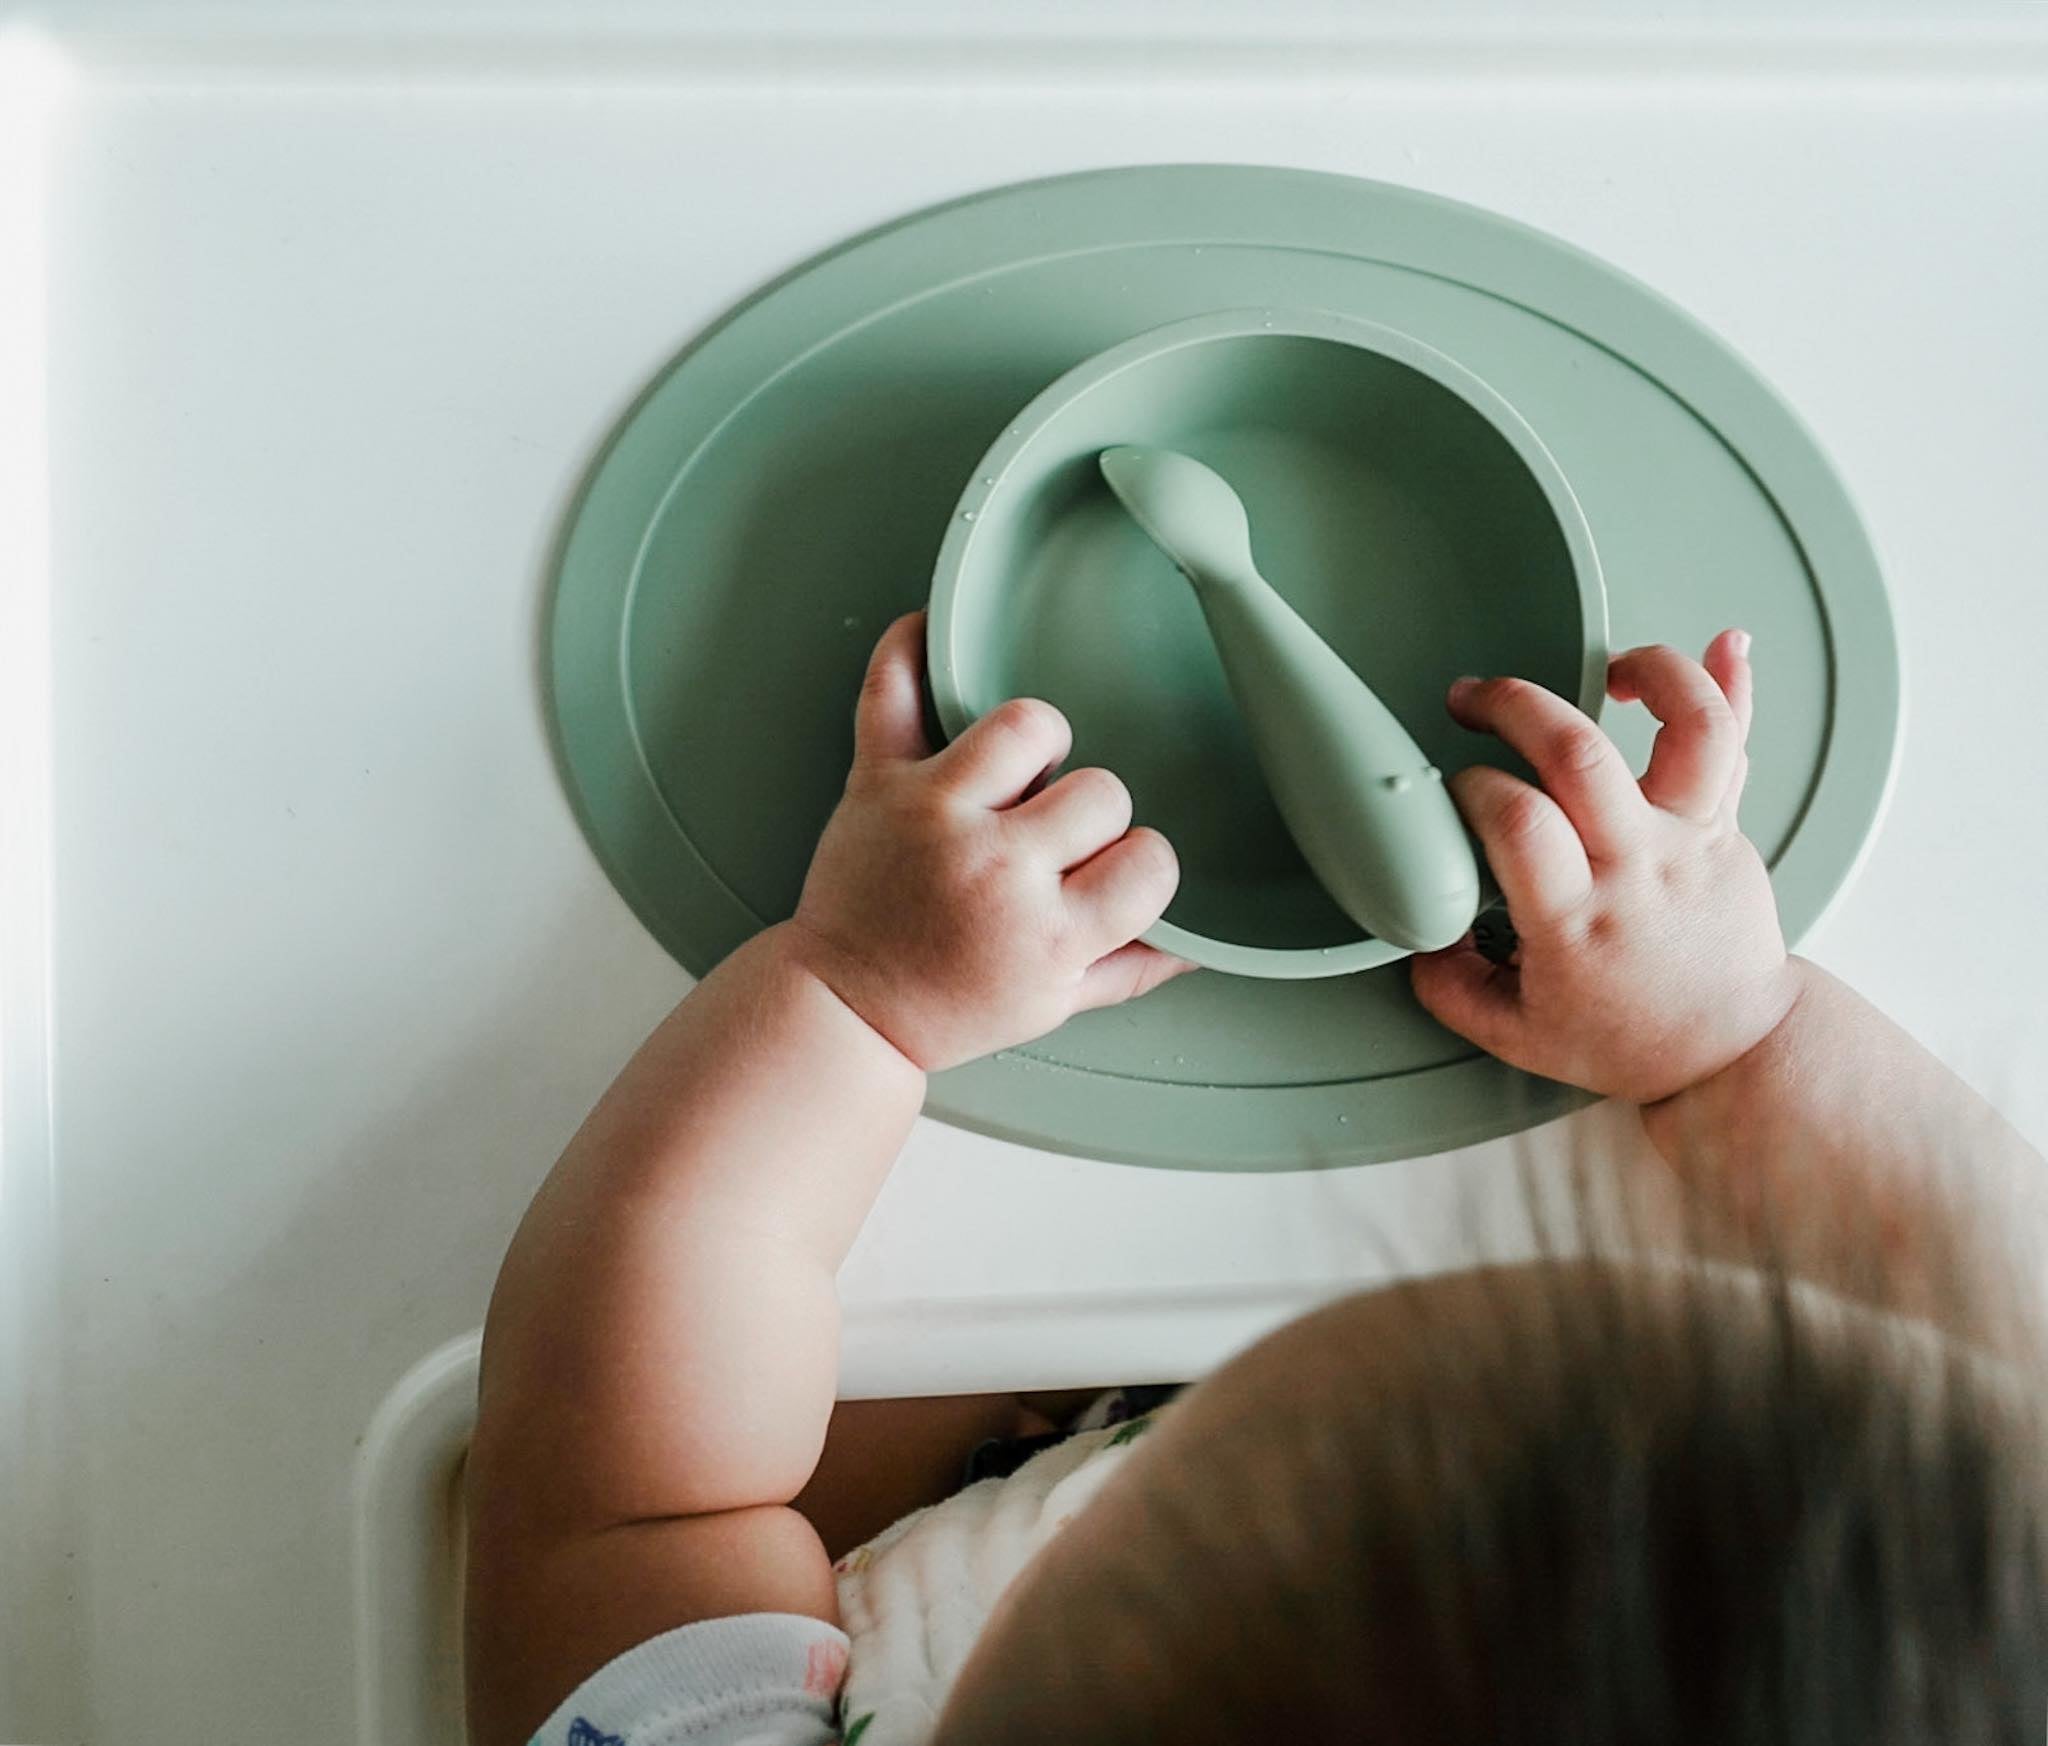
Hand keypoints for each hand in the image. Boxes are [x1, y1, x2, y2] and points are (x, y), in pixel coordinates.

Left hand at [786, 613, 1189, 1071]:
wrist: (846, 1009)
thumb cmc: (948, 1005)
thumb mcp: (1053, 1006)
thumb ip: (1131, 968)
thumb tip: (1200, 946)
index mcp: (1048, 935)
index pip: (1150, 862)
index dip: (1141, 862)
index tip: (1112, 870)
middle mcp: (995, 869)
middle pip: (1101, 791)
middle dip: (1090, 814)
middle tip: (1054, 839)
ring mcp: (934, 816)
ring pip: (1026, 725)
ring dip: (1035, 741)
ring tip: (1017, 776)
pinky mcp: (879, 782)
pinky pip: (893, 691)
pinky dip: (911, 653)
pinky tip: (937, 639)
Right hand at [1410, 631, 1799, 1104]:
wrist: (1735, 1051)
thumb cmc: (1628, 1039)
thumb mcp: (1513, 1036)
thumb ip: (1448, 984)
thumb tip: (1418, 930)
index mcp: (1576, 921)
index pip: (1518, 823)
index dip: (1472, 788)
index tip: (1452, 789)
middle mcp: (1638, 868)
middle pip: (1579, 754)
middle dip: (1514, 704)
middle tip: (1474, 699)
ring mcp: (1690, 839)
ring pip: (1689, 727)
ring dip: (1649, 672)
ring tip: (1607, 667)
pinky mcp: (1724, 827)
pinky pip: (1735, 745)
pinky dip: (1734, 684)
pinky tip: (1727, 642)